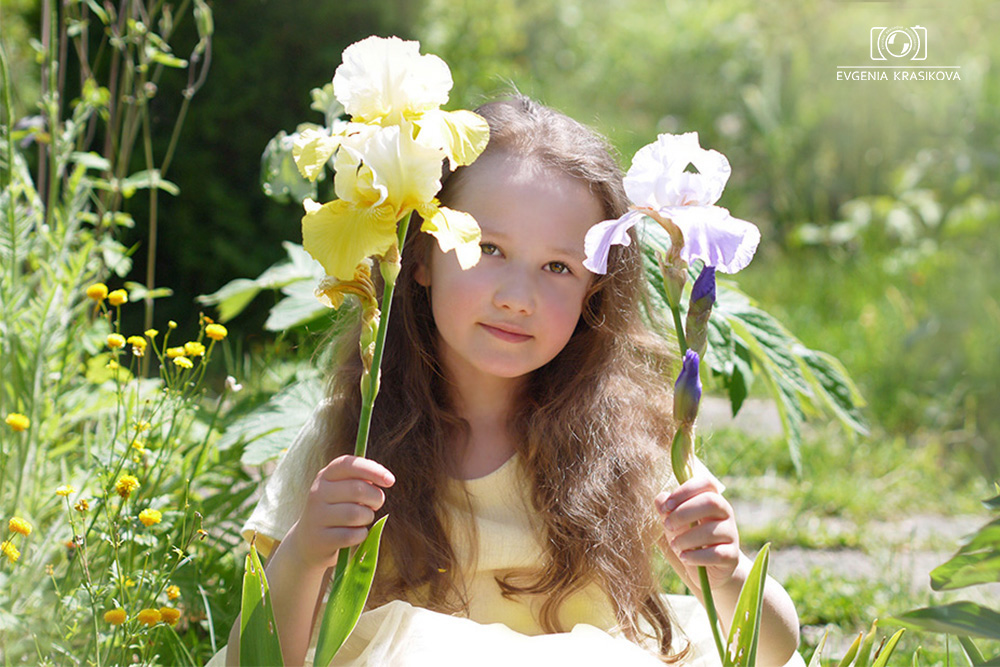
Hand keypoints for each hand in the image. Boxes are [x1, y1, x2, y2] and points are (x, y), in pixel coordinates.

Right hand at [282, 455, 394, 571]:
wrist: (309, 542)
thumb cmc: (337, 511)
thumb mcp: (343, 491)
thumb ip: (362, 481)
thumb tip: (385, 478)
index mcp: (325, 475)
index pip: (349, 464)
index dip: (372, 469)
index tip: (390, 480)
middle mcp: (318, 492)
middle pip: (358, 490)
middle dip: (376, 498)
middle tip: (376, 504)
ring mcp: (316, 516)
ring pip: (356, 514)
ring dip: (368, 517)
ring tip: (363, 519)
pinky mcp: (320, 539)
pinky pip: (352, 535)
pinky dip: (361, 534)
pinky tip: (355, 533)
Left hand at [655, 476, 739, 589]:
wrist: (707, 571)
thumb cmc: (688, 540)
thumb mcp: (673, 523)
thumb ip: (666, 510)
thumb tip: (661, 499)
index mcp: (711, 499)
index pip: (706, 483)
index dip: (685, 490)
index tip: (667, 506)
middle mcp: (725, 514)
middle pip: (711, 502)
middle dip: (683, 513)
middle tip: (667, 525)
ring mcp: (731, 534)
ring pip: (711, 531)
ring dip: (686, 538)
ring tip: (674, 545)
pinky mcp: (732, 556)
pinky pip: (717, 554)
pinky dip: (696, 556)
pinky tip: (684, 557)